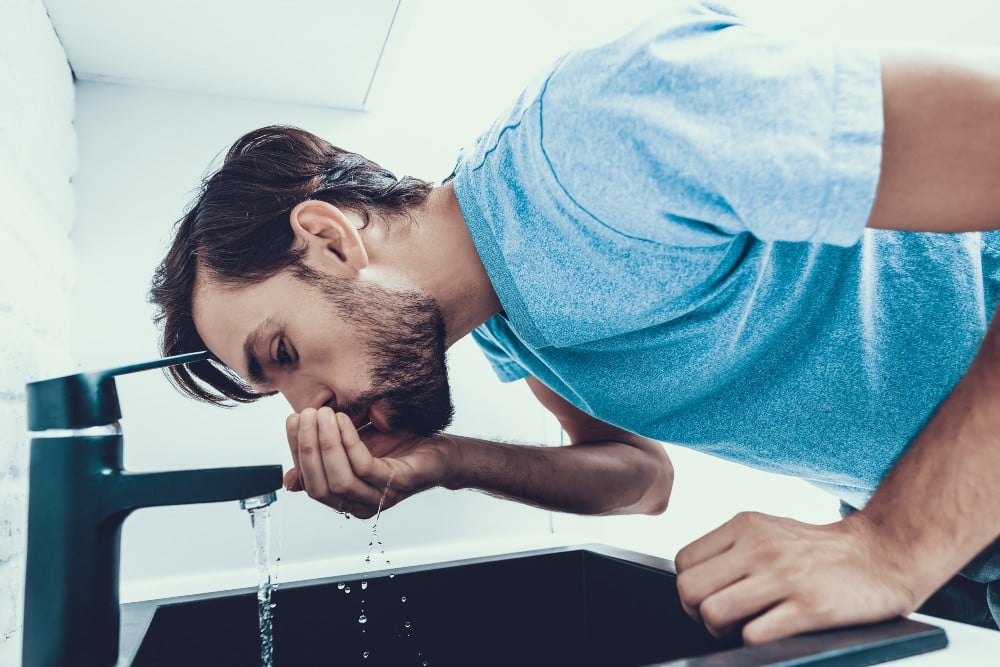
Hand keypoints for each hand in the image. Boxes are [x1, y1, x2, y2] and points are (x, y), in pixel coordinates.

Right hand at [282, 407, 457, 518]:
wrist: (439, 451)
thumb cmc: (396, 450)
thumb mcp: (352, 450)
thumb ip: (324, 460)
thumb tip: (289, 480)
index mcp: (346, 500)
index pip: (309, 483)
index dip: (296, 452)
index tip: (292, 420)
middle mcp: (360, 505)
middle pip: (320, 486)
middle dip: (308, 448)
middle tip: (306, 415)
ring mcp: (379, 498)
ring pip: (340, 479)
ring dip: (326, 443)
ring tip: (324, 414)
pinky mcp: (397, 484)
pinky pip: (364, 467)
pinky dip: (349, 442)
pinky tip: (343, 421)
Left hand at [674, 511, 919, 644]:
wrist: (883, 555)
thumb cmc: (818, 551)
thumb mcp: (769, 531)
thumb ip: (732, 549)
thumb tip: (694, 584)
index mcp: (745, 526)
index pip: (683, 562)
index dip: (691, 589)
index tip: (711, 598)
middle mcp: (759, 547)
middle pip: (690, 590)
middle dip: (697, 614)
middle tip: (722, 620)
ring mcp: (783, 577)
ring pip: (713, 614)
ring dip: (723, 633)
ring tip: (745, 629)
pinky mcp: (808, 608)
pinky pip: (753, 636)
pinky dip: (754, 644)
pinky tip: (772, 636)